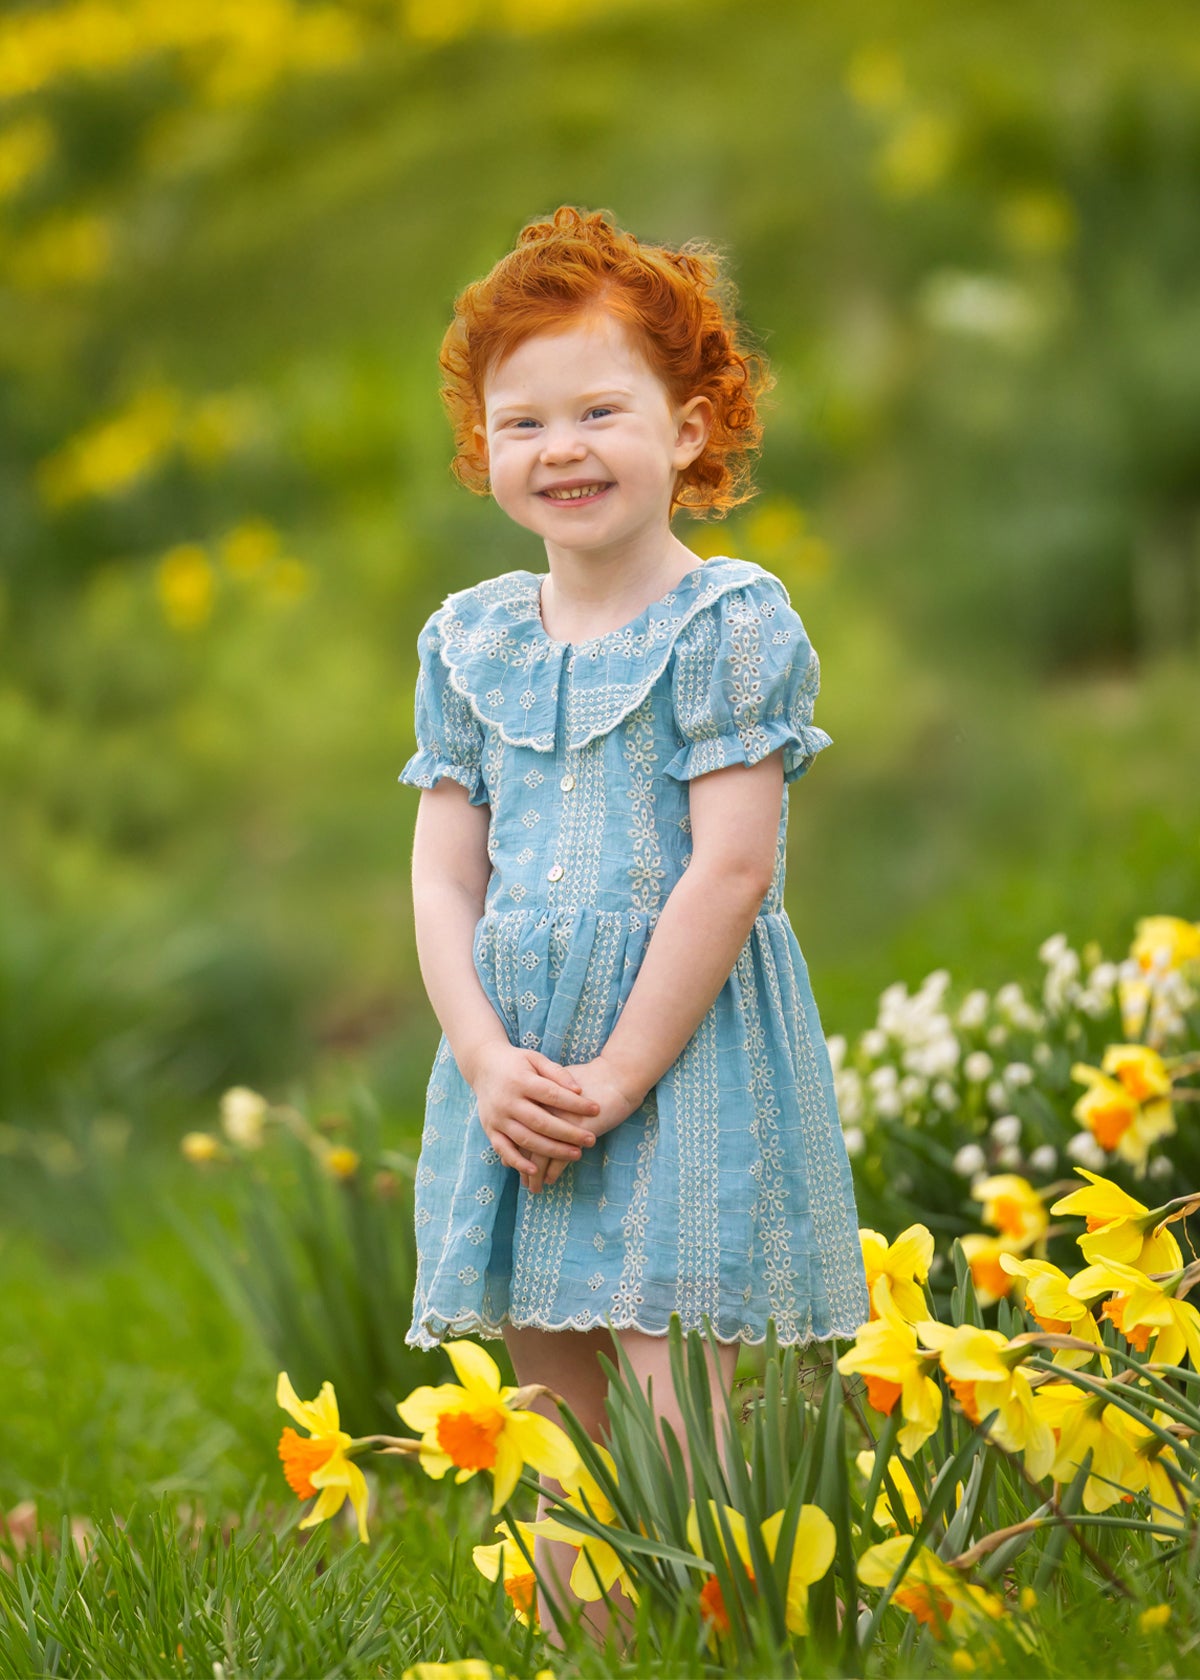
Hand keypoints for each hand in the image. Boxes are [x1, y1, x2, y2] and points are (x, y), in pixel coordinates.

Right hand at [470, 1044, 599, 1179]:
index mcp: (520, 1080)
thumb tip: (579, 1090)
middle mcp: (507, 1100)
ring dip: (551, 1150)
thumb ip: (557, 1072)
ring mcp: (497, 1117)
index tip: (596, 1110)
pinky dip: (518, 1162)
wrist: (483, 1065)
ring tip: (577, 1154)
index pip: (552, 1094)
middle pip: (541, 1121)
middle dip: (568, 1133)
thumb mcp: (536, 1059)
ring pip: (526, 1139)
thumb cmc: (517, 1062)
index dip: (575, 1104)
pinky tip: (537, 1169)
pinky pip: (503, 1149)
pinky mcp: (490, 1129)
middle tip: (591, 1140)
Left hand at [526, 1055, 644, 1192]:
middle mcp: (543, 1109)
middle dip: (522, 1167)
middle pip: (525, 1143)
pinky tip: (550, 1180)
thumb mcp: (561, 1085)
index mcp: (537, 1097)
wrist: (616, 1076)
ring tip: (534, 1188)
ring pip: (540, 1153)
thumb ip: (545, 1099)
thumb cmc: (589, 1080)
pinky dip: (553, 1171)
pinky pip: (559, 1157)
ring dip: (536, 1174)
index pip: (518, 1128)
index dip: (513, 1149)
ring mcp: (559, 1120)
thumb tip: (532, 1115)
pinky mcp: (576, 1130)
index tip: (510, 1164)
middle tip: (523, 1181)